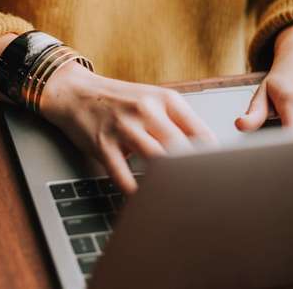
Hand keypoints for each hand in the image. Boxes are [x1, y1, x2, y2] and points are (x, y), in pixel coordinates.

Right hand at [40, 62, 215, 193]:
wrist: (75, 92)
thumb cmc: (118, 100)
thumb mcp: (151, 99)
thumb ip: (177, 121)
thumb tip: (207, 153)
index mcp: (165, 99)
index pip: (201, 133)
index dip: (212, 159)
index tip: (217, 177)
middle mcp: (146, 110)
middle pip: (181, 148)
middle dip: (194, 174)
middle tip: (202, 194)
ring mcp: (123, 127)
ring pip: (157, 161)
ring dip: (167, 183)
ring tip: (176, 200)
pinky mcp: (102, 144)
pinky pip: (122, 175)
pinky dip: (134, 192)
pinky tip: (142, 199)